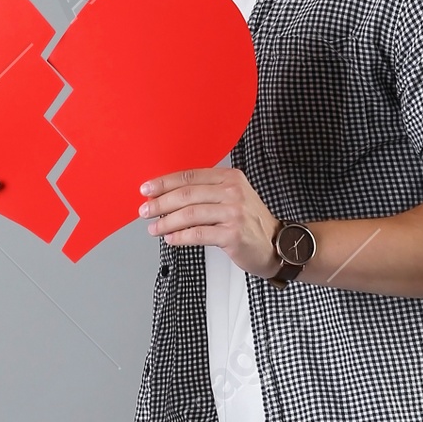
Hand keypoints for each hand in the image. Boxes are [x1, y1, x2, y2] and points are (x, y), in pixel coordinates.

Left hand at [139, 166, 278, 277]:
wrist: (277, 245)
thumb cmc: (250, 223)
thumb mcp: (232, 198)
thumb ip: (206, 194)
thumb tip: (168, 197)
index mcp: (230, 178)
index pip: (190, 176)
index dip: (164, 183)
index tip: (147, 189)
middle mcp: (233, 191)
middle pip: (187, 194)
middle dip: (161, 203)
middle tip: (145, 211)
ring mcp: (234, 213)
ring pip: (190, 214)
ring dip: (167, 222)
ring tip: (154, 228)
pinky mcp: (233, 234)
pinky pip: (198, 234)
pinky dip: (180, 237)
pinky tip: (171, 239)